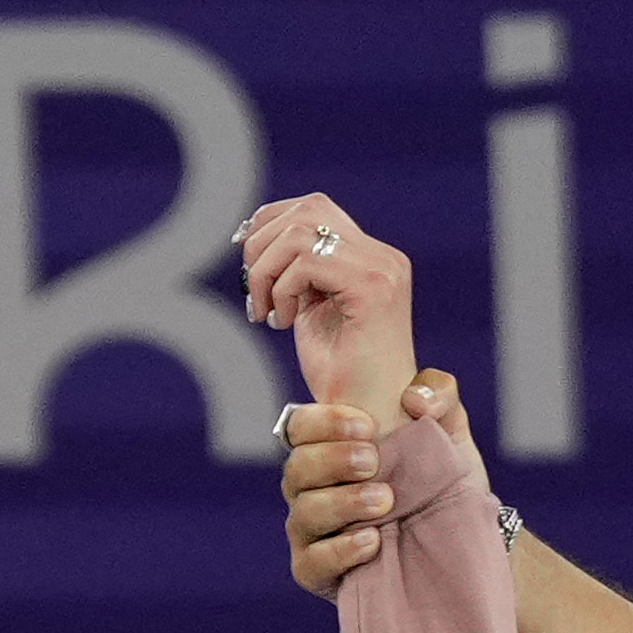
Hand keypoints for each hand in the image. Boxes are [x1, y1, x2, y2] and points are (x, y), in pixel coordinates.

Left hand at [237, 196, 414, 426]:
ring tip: (267, 312)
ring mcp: (383, 269)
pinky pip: (306, 263)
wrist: (370, 424)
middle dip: (263, 244)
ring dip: (267, 271)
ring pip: (300, 232)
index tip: (248, 266)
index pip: (314, 208)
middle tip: (254, 294)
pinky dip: (280, 290)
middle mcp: (384, 257)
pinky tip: (283, 322)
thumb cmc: (341, 378)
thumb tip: (253, 238)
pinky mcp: (374, 289)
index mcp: (373, 258)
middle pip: (307, 209)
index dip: (270, 224)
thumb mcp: (311, 311)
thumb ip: (296, 273)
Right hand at [277, 372, 466, 597]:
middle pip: (296, 467)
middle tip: (375, 462)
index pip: (300, 426)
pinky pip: (312, 562)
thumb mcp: (449, 431)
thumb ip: (438, 394)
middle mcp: (310, 487)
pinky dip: (340, 551)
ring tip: (385, 502)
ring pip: (304, 513)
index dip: (325, 423)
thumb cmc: (441, 480)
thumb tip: (414, 398)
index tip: (368, 427)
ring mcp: (311, 531)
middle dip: (334, 461)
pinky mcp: (317, 571)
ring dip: (343, 503)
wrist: (461, 540)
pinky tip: (373, 541)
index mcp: (328, 447)